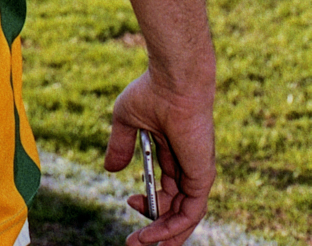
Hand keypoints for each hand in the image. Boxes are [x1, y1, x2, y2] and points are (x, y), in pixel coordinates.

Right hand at [105, 69, 215, 245]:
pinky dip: (172, 229)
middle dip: (154, 226)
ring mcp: (196, 173)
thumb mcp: (127, 121)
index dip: (148, 201)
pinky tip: (152, 235)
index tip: (128, 199)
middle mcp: (188, 166)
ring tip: (138, 244)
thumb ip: (120, 146)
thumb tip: (110, 170)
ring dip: (161, 235)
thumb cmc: (151, 92)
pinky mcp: (201, 178)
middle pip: (174, 207)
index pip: (166, 188)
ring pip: (183, 217)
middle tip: (134, 241)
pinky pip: (189, 214)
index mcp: (173, 152)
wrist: (173, 82)